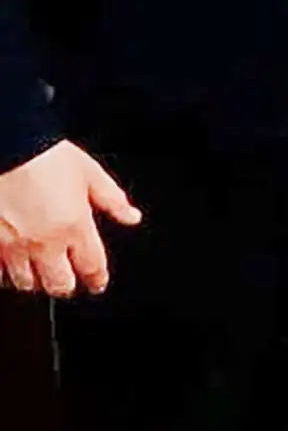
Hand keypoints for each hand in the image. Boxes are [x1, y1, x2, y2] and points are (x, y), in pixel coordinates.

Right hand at [0, 140, 141, 296]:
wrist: (9, 146)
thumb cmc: (46, 155)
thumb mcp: (90, 173)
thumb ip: (112, 200)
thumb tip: (132, 217)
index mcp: (74, 226)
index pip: (92, 267)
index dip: (97, 279)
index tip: (97, 282)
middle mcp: (44, 243)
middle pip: (59, 284)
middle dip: (67, 284)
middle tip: (70, 278)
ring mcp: (14, 248)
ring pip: (27, 284)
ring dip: (36, 280)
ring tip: (41, 270)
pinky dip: (6, 273)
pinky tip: (11, 263)